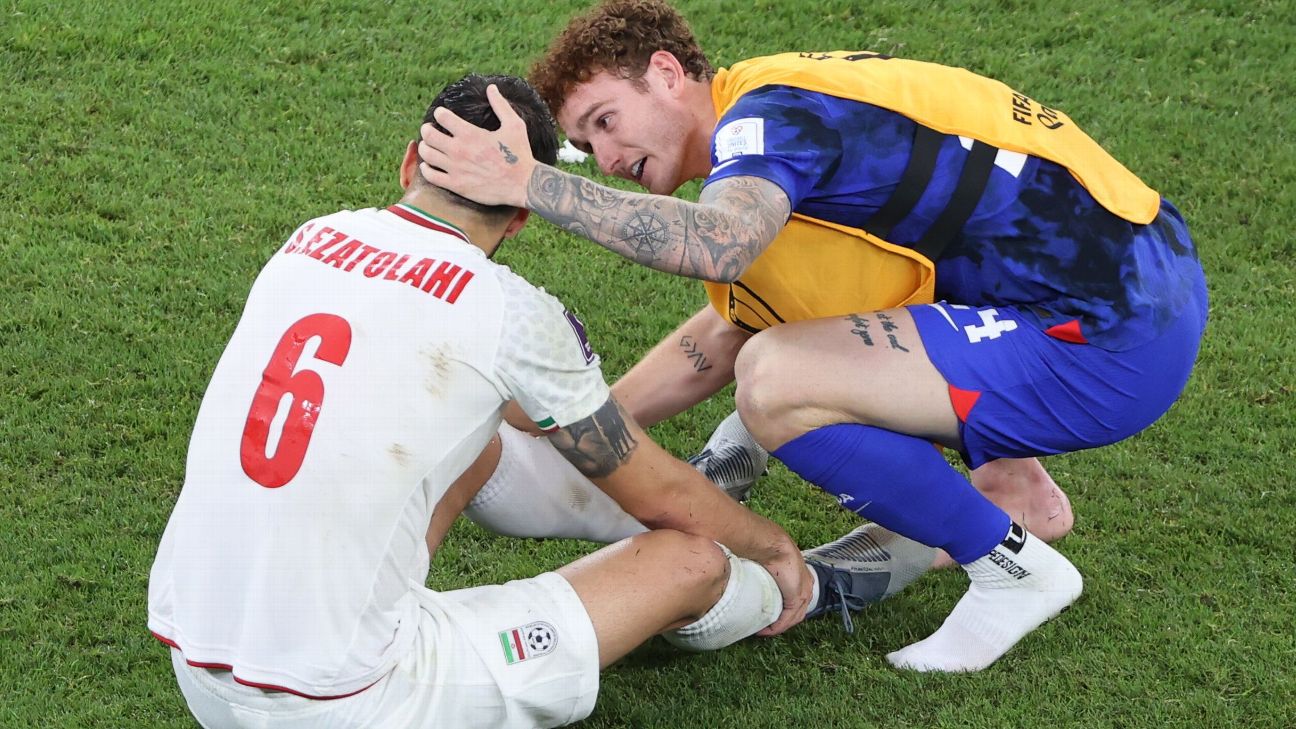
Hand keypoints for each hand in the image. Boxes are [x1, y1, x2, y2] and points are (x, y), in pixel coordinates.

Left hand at [418, 84, 535, 207]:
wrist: (523, 185)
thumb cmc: (520, 155)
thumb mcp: (514, 125)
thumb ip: (500, 105)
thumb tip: (491, 87)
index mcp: (471, 133)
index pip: (442, 116)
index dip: (440, 113)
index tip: (442, 115)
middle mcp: (459, 150)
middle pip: (429, 135)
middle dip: (427, 129)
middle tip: (430, 129)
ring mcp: (456, 168)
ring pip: (427, 154)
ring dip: (425, 147)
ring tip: (429, 146)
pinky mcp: (456, 185)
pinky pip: (431, 176)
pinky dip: (426, 169)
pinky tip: (429, 166)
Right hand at [756, 546, 812, 635]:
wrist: (772, 545)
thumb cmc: (769, 548)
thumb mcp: (767, 561)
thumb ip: (764, 570)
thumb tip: (750, 573)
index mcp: (801, 575)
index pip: (795, 599)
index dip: (782, 609)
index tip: (769, 614)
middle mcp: (806, 585)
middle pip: (796, 611)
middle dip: (780, 620)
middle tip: (765, 625)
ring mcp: (804, 592)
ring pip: (792, 617)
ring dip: (777, 626)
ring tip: (763, 629)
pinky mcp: (796, 599)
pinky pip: (787, 619)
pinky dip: (776, 627)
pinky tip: (765, 630)